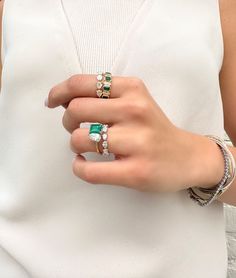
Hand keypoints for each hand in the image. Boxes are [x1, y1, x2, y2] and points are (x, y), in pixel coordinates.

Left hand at [46, 74, 223, 191]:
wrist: (188, 157)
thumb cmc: (154, 128)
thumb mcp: (136, 101)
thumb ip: (105, 97)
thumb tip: (64, 101)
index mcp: (133, 88)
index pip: (80, 83)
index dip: (59, 92)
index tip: (52, 102)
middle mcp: (135, 110)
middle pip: (75, 110)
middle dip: (67, 121)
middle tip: (76, 128)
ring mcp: (137, 142)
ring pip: (79, 139)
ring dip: (74, 145)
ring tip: (86, 148)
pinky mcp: (135, 171)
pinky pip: (88, 170)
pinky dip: (78, 168)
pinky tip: (84, 164)